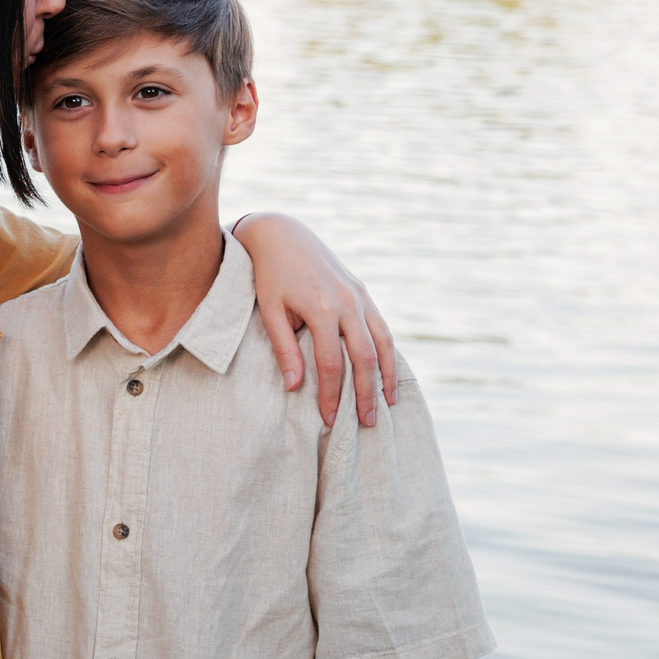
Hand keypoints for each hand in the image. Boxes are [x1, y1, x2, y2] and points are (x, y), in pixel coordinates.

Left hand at [232, 213, 398, 427]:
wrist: (282, 234)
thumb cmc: (269, 276)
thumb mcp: (269, 311)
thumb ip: (284, 349)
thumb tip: (295, 387)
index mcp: (322, 308)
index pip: (331, 363)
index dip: (331, 395)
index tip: (329, 419)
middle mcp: (347, 302)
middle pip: (365, 357)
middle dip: (366, 393)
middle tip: (368, 424)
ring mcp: (359, 295)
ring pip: (383, 342)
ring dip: (387, 375)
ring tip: (388, 404)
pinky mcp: (362, 291)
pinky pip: (382, 327)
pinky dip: (388, 352)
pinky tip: (387, 372)